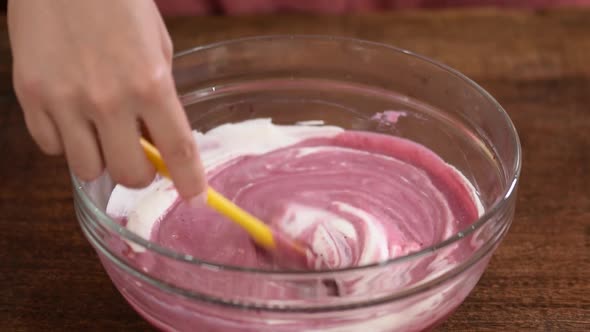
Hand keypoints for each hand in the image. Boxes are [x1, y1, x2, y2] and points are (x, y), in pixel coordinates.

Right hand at [8, 0, 204, 198]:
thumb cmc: (118, 2)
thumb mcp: (157, 45)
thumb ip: (159, 93)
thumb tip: (158, 135)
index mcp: (150, 83)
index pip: (177, 150)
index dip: (190, 180)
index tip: (196, 196)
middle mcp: (108, 99)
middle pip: (130, 174)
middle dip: (140, 172)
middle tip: (139, 155)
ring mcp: (64, 100)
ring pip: (87, 169)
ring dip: (100, 158)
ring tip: (100, 131)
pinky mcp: (29, 96)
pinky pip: (51, 146)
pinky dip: (65, 141)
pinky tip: (71, 116)